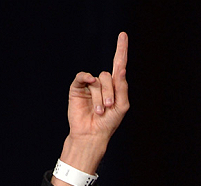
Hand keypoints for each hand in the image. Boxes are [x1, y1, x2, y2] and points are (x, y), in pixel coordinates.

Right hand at [54, 32, 128, 185]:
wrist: (91, 134)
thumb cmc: (108, 123)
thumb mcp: (121, 107)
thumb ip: (123, 88)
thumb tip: (121, 69)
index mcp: (115, 87)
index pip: (119, 65)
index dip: (121, 50)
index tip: (123, 35)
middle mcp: (102, 84)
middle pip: (108, 76)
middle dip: (110, 92)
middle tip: (108, 107)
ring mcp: (90, 85)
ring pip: (97, 81)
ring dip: (100, 97)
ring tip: (99, 111)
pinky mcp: (78, 87)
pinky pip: (83, 76)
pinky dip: (87, 78)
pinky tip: (90, 83)